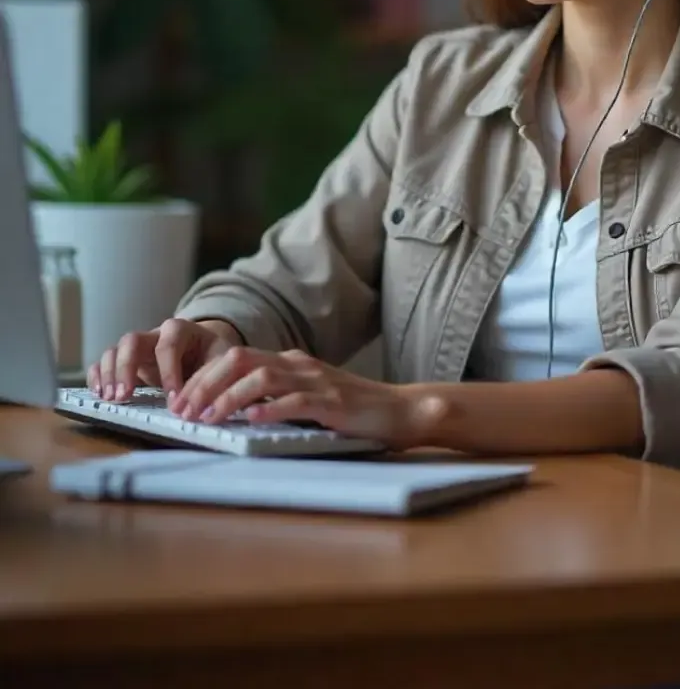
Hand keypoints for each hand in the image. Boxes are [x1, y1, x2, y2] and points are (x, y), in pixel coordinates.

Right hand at [88, 318, 243, 402]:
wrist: (208, 350)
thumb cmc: (215, 356)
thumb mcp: (223, 361)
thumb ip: (216, 378)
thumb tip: (206, 404)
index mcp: (182, 330)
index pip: (169, 344)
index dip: (169, 371)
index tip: (173, 400)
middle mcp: (155, 335)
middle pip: (132, 340)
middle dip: (126, 368)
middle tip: (125, 396)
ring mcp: (139, 347)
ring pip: (115, 350)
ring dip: (109, 374)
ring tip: (111, 399)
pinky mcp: (127, 362)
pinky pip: (104, 362)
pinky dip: (98, 375)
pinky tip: (99, 393)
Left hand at [169, 347, 445, 447]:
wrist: (399, 410)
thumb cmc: (351, 409)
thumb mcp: (307, 397)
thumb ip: (275, 397)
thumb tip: (233, 411)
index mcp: (289, 362)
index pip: (234, 358)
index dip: (202, 378)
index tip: (180, 402)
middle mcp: (298, 365)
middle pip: (239, 360)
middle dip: (205, 385)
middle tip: (183, 411)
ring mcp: (316, 382)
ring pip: (261, 378)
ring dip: (228, 398)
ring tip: (208, 419)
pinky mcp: (333, 403)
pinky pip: (296, 401)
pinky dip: (271, 409)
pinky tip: (253, 421)